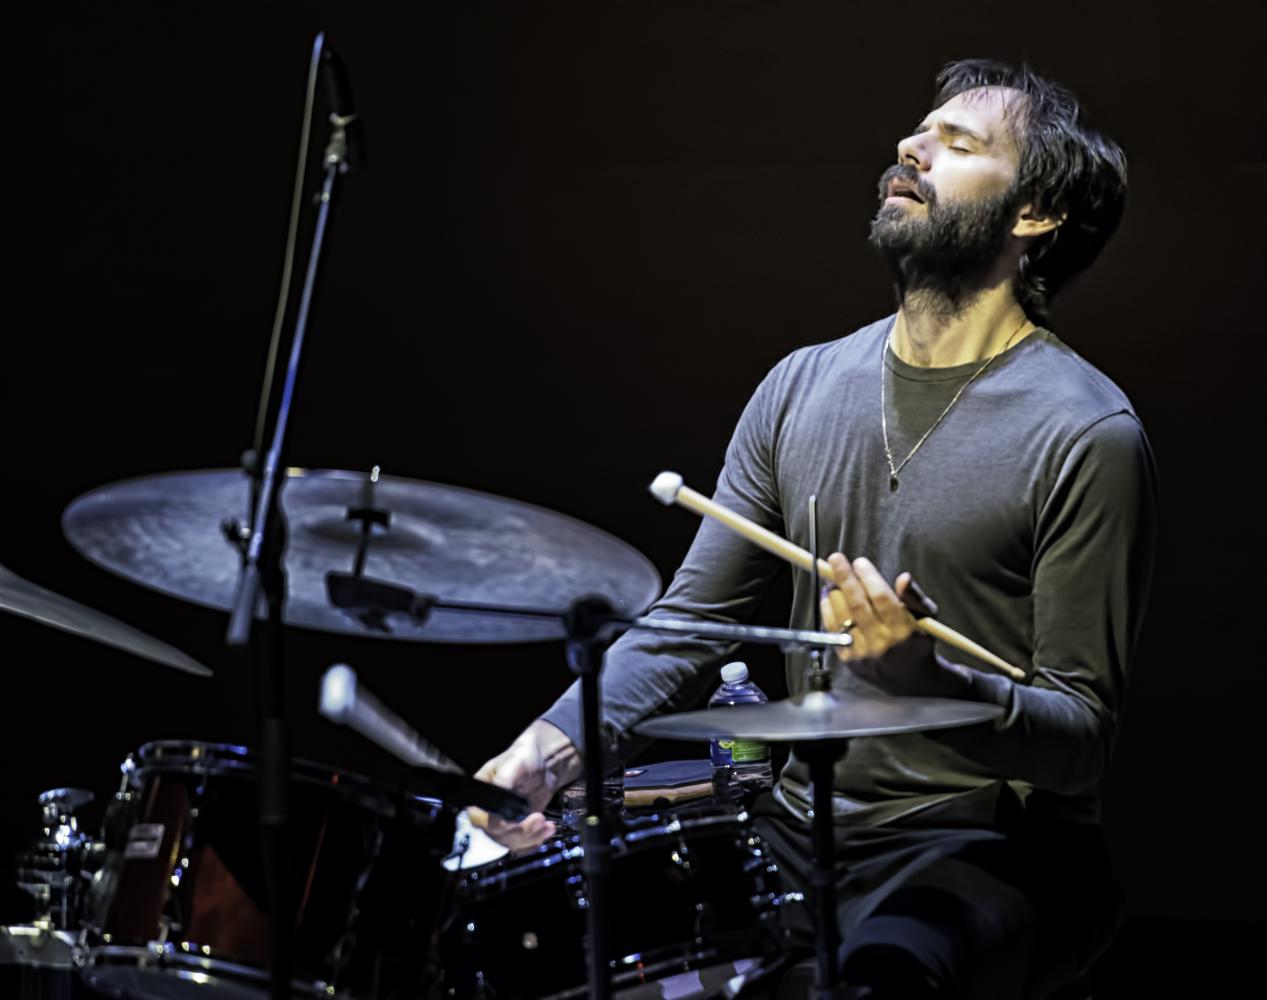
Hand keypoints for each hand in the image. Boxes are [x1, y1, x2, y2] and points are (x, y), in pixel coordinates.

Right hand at [468, 719, 580, 851]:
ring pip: (510, 842)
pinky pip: (523, 843)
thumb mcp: (512, 765)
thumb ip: (502, 783)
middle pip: (496, 835)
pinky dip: (536, 839)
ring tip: (546, 825)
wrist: (544, 762)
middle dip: (519, 831)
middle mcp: (489, 811)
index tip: (512, 821)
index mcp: (480, 795)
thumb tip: (496, 802)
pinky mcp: (519, 826)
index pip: (478, 818)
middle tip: (538, 818)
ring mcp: (504, 821)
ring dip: (530, 837)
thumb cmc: (523, 757)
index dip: (494, 824)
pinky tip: (548, 829)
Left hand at [819, 553, 968, 698]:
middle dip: (845, 578)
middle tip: (836, 558)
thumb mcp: (926, 618)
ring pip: (842, 615)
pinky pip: (832, 629)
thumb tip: (904, 577)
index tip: (860, 562)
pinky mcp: (849, 659)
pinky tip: (830, 597)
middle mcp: (881, 642)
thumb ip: (915, 597)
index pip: (882, 598)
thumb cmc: (917, 641)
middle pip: (857, 604)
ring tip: (833, 578)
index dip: (869, 577)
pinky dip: (828, 609)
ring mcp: (862, 652)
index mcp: (903, 630)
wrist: (909, 680)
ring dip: (834, 592)